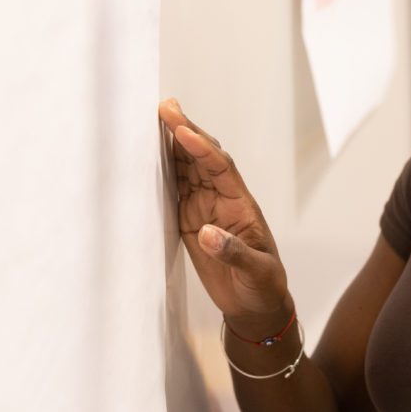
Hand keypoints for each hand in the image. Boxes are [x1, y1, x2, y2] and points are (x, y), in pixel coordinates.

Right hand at [158, 97, 291, 323]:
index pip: (220, 167)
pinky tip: (147, 156)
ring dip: (171, 145)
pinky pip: (174, 189)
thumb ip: (235, 253)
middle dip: (184, 131)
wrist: (254, 305)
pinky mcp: (190, 220)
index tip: (182, 130)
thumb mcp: (256, 271)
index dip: (201, 148)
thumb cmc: (263, 286)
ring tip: (152, 120)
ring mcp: (205, 207)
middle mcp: (222, 199)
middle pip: (201, 157)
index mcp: (241, 204)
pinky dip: (162, 171)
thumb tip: (208, 233)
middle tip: (164, 106)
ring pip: (186, 168)